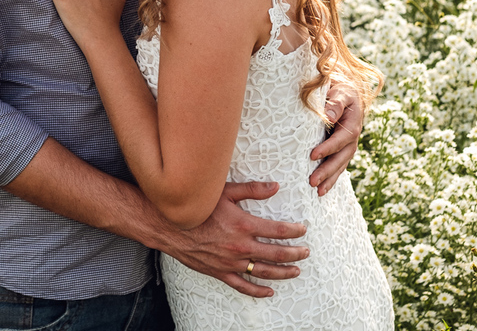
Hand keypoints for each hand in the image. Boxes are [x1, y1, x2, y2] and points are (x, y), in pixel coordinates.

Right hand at [156, 181, 307, 297]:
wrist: (170, 226)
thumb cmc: (198, 207)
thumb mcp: (225, 192)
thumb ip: (252, 190)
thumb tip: (275, 186)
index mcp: (244, 225)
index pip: (278, 231)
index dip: (294, 231)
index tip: (303, 229)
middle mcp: (241, 247)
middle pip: (276, 254)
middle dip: (295, 254)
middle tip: (306, 252)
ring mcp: (231, 262)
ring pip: (264, 272)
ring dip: (283, 273)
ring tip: (296, 271)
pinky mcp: (220, 272)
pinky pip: (242, 286)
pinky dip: (258, 291)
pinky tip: (269, 291)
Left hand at [309, 78, 362, 195]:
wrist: (347, 92)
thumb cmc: (340, 90)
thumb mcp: (340, 91)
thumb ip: (335, 103)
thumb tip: (327, 116)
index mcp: (352, 123)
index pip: (340, 139)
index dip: (327, 148)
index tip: (312, 155)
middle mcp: (352, 137)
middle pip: (341, 157)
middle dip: (328, 171)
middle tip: (312, 182)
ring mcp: (348, 145)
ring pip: (341, 165)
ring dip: (330, 179)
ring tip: (317, 192)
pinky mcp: (341, 150)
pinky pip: (338, 166)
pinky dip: (331, 178)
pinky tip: (321, 190)